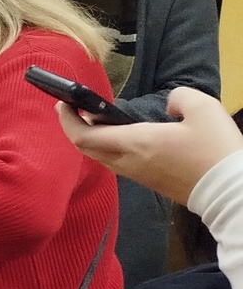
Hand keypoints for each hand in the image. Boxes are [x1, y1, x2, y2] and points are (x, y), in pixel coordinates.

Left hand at [57, 87, 242, 204]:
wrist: (229, 190)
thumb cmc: (215, 150)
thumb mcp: (203, 110)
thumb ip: (179, 98)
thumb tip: (168, 105)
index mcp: (135, 143)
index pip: (84, 136)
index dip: (67, 120)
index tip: (62, 102)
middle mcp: (128, 162)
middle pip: (86, 148)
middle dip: (74, 126)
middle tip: (72, 107)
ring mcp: (136, 175)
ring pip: (100, 156)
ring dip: (92, 137)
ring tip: (96, 117)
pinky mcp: (147, 181)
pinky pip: (116, 163)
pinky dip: (107, 147)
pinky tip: (119, 135)